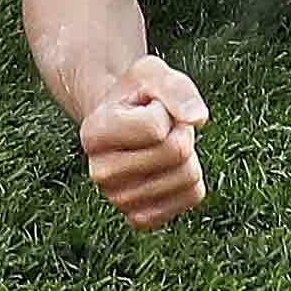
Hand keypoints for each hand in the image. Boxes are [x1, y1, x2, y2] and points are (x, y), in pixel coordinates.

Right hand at [75, 57, 212, 228]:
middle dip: (181, 132)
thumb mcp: (151, 72)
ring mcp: (119, 200)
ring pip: (187, 177)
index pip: (156, 127)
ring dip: (187, 155)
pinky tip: (167, 169)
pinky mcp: (141, 218)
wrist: (124, 124)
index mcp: (93, 133)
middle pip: (175, 153)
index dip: (165, 110)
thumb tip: (197, 119)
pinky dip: (190, 179)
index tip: (149, 108)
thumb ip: (175, 88)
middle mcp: (99, 172)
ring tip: (163, 146)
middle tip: (163, 128)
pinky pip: (192, 197)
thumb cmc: (138, 96)